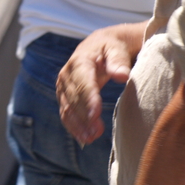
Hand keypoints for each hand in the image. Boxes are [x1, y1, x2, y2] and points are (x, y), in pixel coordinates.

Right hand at [56, 23, 143, 144]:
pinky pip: (66, 113)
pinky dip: (73, 127)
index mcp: (80, 61)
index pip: (83, 83)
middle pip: (74, 99)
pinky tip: (84, 137)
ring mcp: (63, 86)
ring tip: (91, 138)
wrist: (98, 45)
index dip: (88, 99)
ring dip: (78, 125)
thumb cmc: (111, 47)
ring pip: (68, 109)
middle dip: (84, 117)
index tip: (95, 114)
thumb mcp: (117, 49)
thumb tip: (122, 76)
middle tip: (96, 133)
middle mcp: (66, 74)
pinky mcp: (64, 96)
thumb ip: (119, 61)